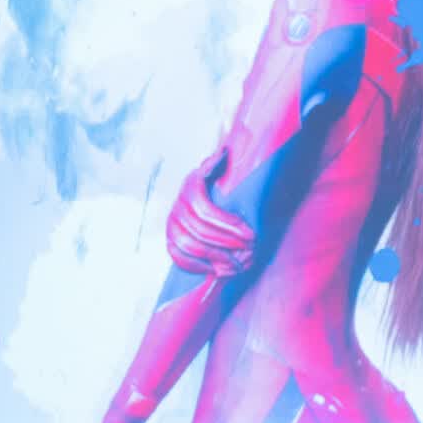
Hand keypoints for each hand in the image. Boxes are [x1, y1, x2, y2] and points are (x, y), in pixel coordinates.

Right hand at [167, 149, 255, 276]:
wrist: (218, 197)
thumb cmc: (230, 186)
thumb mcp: (231, 172)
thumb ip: (225, 165)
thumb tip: (224, 151)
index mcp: (192, 185)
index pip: (205, 209)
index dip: (227, 224)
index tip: (252, 235)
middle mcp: (178, 203)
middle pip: (198, 229)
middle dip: (226, 243)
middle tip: (249, 253)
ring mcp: (172, 222)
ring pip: (187, 244)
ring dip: (214, 257)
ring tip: (237, 265)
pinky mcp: (171, 239)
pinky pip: (177, 255)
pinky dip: (196, 266)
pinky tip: (217, 271)